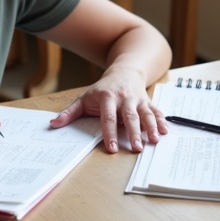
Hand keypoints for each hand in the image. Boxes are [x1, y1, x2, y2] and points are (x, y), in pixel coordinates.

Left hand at [49, 71, 167, 152]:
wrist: (123, 72)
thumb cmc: (101, 90)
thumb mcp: (84, 98)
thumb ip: (70, 112)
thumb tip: (53, 124)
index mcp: (107, 97)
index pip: (108, 117)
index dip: (110, 132)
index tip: (112, 148)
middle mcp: (124, 98)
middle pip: (129, 116)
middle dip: (133, 132)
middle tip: (136, 148)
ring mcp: (138, 100)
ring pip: (145, 114)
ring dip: (151, 127)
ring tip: (154, 140)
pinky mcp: (148, 102)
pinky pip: (156, 111)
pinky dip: (161, 121)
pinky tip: (166, 131)